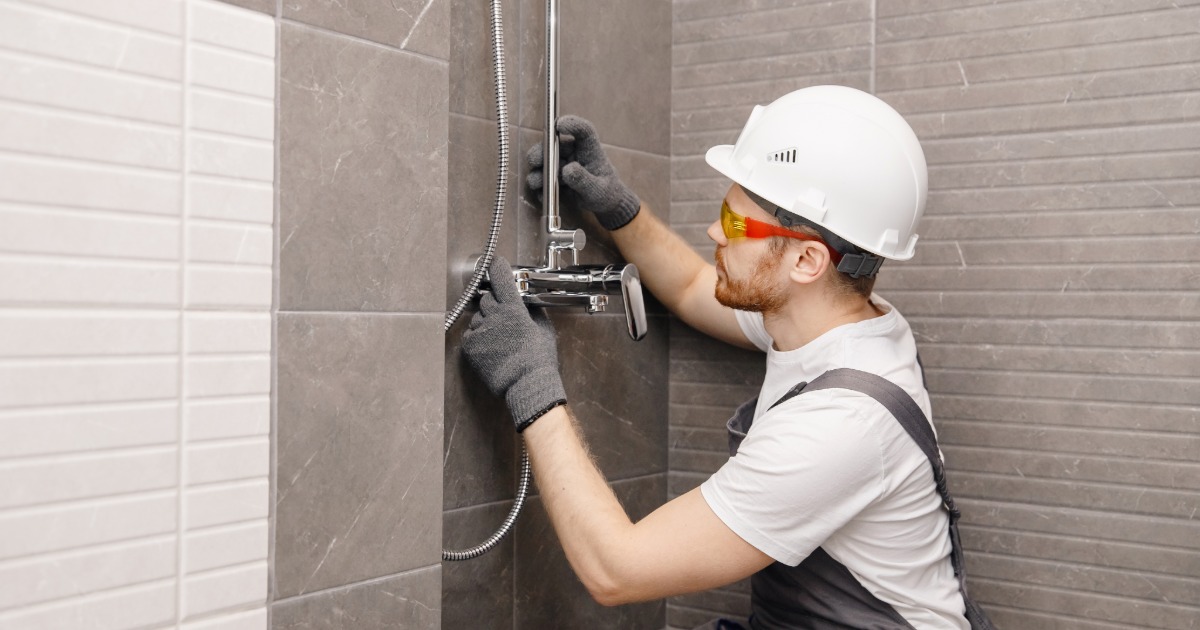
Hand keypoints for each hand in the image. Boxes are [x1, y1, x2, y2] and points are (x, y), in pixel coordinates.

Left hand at [462, 257, 566, 430]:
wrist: (526, 385)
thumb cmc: (538, 360)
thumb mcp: (544, 330)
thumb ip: (533, 311)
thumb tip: (527, 301)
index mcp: (514, 310)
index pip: (501, 279)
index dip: (497, 268)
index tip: (495, 263)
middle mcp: (494, 317)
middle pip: (487, 298)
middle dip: (494, 303)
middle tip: (503, 317)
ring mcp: (480, 332)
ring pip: (478, 317)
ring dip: (486, 322)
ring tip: (499, 338)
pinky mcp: (470, 346)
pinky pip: (470, 333)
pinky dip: (478, 336)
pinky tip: (491, 347)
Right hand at [527, 115, 641, 230]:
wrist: (603, 207)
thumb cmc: (606, 194)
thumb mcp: (598, 190)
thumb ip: (584, 180)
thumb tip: (567, 170)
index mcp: (590, 150)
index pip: (584, 131)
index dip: (572, 125)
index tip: (559, 125)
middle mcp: (574, 154)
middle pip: (555, 145)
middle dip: (541, 151)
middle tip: (534, 160)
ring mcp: (563, 165)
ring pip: (545, 162)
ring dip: (538, 171)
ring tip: (536, 182)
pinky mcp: (555, 179)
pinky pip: (543, 181)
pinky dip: (540, 188)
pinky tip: (543, 196)